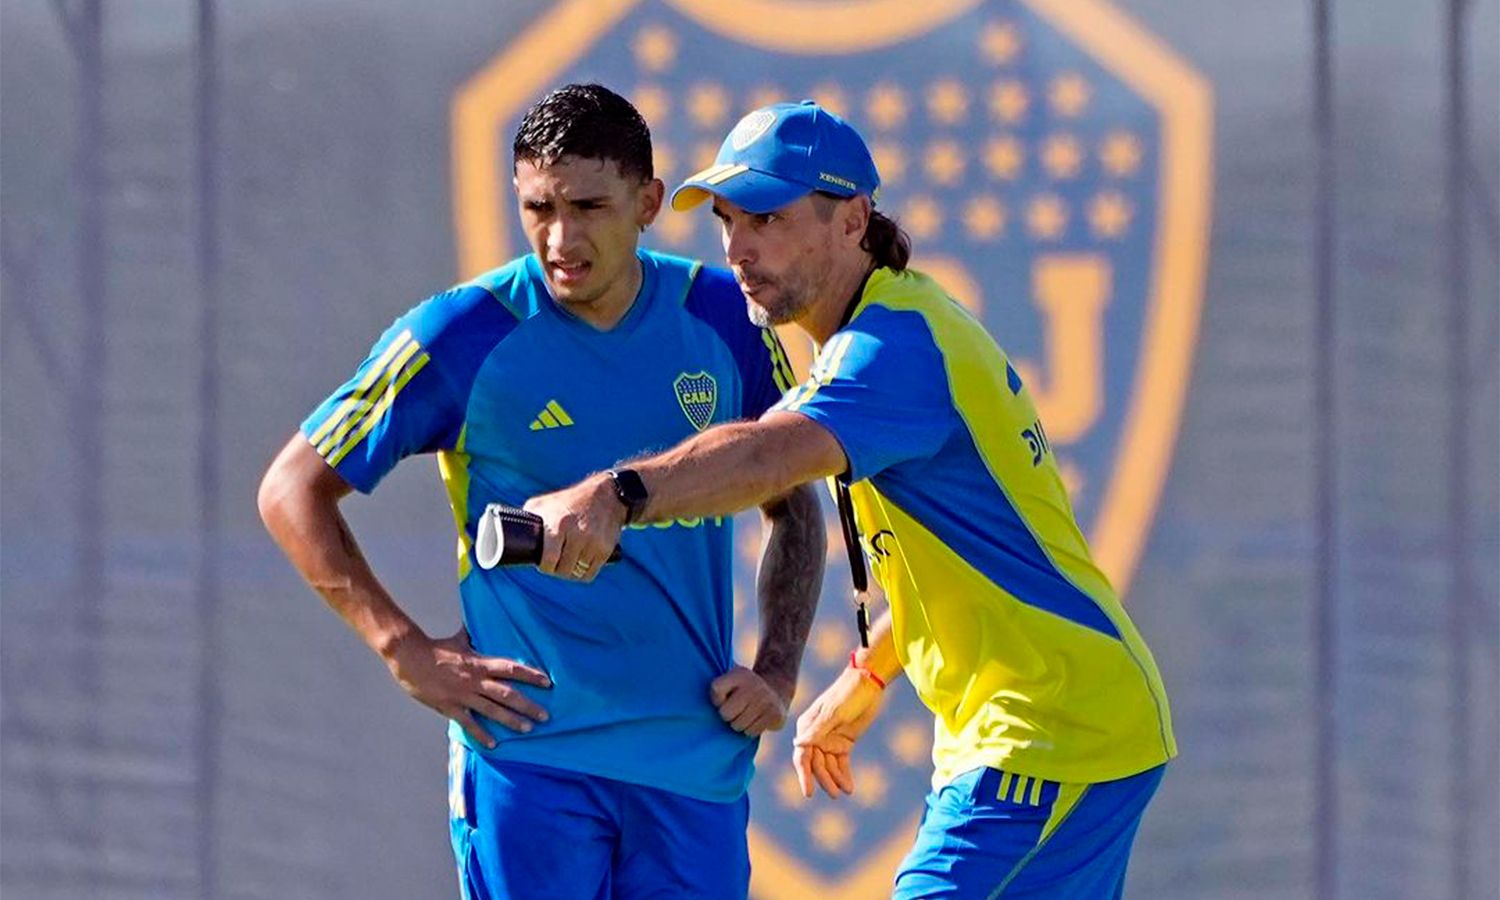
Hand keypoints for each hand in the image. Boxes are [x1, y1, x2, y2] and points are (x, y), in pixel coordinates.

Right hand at [385, 628, 550, 747]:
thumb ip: (472, 635)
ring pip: (492, 710)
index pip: (511, 668)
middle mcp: (475, 680)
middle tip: (546, 716)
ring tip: (528, 729)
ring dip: (511, 721)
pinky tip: (493, 744)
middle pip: (507, 694)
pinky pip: (469, 723)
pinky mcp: (450, 707)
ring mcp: (463, 695)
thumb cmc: (435, 648)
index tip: (548, 682)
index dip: (531, 675)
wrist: (410, 658)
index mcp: (480, 663)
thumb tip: (479, 623)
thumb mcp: (459, 639)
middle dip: (528, 705)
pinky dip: (481, 734)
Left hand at [524, 474, 625, 581]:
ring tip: (567, 566)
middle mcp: (577, 535)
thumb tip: (505, 529)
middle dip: (557, 570)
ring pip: (577, 573)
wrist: (607, 495)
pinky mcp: (606, 549)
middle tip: (555, 565)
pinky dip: (584, 573)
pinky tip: (580, 567)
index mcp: (558, 525)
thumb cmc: (570, 500)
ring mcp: (593, 543)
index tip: (544, 565)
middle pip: (563, 569)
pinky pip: (591, 572)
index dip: (545, 567)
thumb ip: (528, 516)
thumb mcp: (546, 503)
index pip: (549, 560)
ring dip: (571, 573)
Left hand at [710, 665, 791, 735]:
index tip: (722, 699)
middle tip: (735, 710)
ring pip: (738, 726)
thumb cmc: (744, 688)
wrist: (776, 689)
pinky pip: (752, 732)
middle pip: (725, 713)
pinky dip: (750, 730)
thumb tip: (691, 689)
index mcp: (740, 674)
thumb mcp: (732, 677)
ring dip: (739, 724)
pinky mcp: (774, 714)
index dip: (716, 699)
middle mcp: (754, 685)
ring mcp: (766, 700)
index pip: (716, 689)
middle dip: (728, 716)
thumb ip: (717, 684)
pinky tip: (755, 720)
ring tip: (745, 715)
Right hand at [791, 668, 883, 799]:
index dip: (804, 775)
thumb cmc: (847, 694)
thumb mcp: (833, 713)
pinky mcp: (844, 742)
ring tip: (845, 791)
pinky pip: (841, 762)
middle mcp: (816, 736)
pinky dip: (844, 774)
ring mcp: (830, 740)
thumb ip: (817, 731)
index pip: (802, 756)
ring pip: (829, 766)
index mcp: (807, 727)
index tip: (809, 792)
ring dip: (836, 779)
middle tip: (835, 794)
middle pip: (816, 764)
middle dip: (824, 779)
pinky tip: (849, 787)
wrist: (868, 683)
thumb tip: (797, 744)